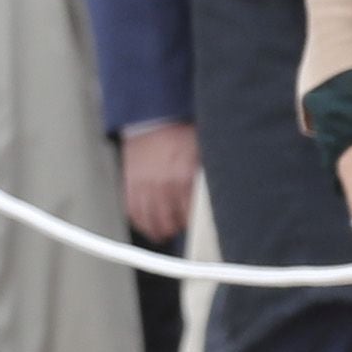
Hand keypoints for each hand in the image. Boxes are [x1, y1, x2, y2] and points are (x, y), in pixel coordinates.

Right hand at [119, 120, 199, 247]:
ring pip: (150, 221)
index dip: (196, 224)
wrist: (153, 119)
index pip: (192, 214)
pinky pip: (133, 212)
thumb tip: (221, 195)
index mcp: (185, 176)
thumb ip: (208, 177)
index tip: (198, 225)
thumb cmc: (180, 136)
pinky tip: (148, 222)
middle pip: (169, 222)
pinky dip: (141, 221)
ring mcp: (144, 185)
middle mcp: (163, 184)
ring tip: (165, 232)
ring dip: (159, 230)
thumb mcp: (203, 154)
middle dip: (177, 228)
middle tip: (181, 228)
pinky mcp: (130, 184)